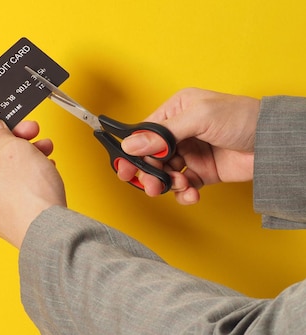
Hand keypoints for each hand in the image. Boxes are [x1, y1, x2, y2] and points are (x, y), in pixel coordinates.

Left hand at [0, 117, 66, 247]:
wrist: (49, 231)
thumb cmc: (30, 195)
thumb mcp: (14, 149)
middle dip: (9, 139)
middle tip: (28, 130)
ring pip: (3, 172)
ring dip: (22, 155)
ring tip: (43, 148)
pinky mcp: (7, 218)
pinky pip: (12, 189)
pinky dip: (25, 174)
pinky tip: (44, 168)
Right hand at [118, 88, 259, 204]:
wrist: (275, 142)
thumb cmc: (242, 118)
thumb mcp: (200, 118)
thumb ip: (164, 133)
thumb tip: (131, 144)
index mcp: (176, 111)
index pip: (144, 133)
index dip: (133, 152)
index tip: (126, 168)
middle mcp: (180, 132)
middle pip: (151, 156)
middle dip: (149, 172)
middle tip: (151, 185)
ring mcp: (190, 153)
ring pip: (164, 173)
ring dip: (167, 184)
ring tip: (178, 186)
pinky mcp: (202, 173)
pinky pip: (182, 186)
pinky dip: (183, 193)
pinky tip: (190, 194)